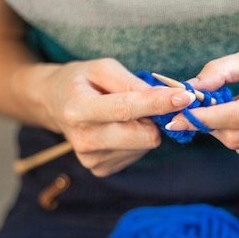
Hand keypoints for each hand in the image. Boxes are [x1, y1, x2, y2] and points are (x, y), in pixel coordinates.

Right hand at [17, 58, 194, 175]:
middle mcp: (83, 139)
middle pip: (143, 136)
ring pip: (145, 145)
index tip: (184, 96)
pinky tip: (119, 128)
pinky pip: (137, 154)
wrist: (54, 104)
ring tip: (124, 114)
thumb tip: (166, 97)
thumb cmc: (80, 81)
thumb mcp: (102, 68)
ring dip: (144, 127)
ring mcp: (91, 159)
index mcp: (78, 109)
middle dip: (155, 118)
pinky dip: (136, 139)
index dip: (158, 103)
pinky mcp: (100, 169)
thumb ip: (132, 83)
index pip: (126, 109)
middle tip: (152, 102)